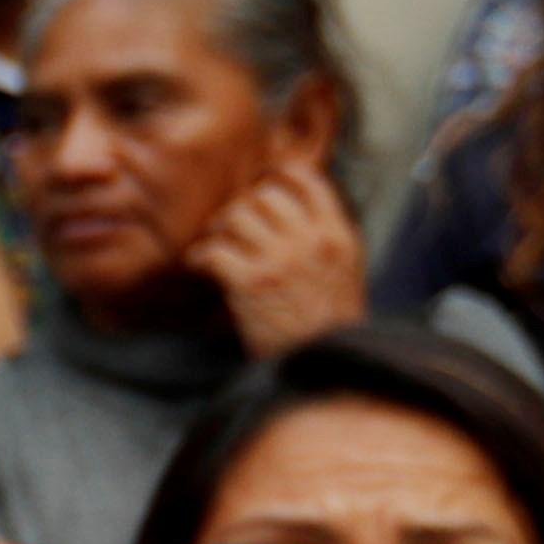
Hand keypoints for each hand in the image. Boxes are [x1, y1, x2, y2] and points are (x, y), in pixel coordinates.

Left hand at [190, 162, 368, 354]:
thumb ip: (322, 236)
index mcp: (337, 235)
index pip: (307, 180)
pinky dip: (200, 257)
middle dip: (240, 209)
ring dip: (218, 232)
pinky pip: (213, 250)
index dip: (276, 176)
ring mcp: (280, 260)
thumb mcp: (344, 271)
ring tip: (216, 250)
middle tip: (230, 230)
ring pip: (235, 217)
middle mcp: (311, 241)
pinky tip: (200, 268)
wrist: (322, 366)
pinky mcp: (250, 283)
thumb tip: (285, 202)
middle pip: (262, 196)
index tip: (260, 186)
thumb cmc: (328, 324)